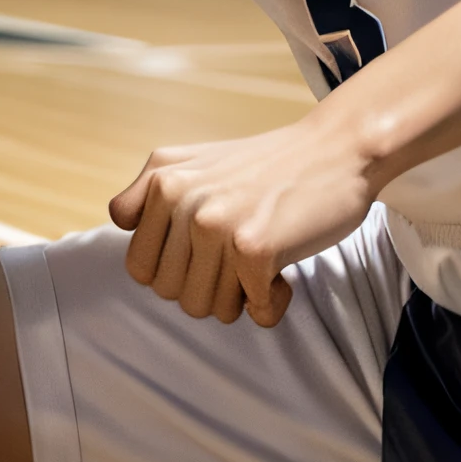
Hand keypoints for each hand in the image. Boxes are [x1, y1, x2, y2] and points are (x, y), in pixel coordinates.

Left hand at [108, 113, 376, 327]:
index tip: (208, 251)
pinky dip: (273, 303)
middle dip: (208, 286)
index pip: (139, 268)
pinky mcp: (254, 247)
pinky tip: (285, 271)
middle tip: (240, 255)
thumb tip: (120, 224)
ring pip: (205, 309)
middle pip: (170, 293)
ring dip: (239, 298)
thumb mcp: (197, 161)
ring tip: (261, 260)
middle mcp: (180, 197)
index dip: (177, 271)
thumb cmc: (271, 166)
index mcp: (161, 179)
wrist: (339, 148)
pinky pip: (254, 313)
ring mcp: (215, 223)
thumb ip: (150, 189)